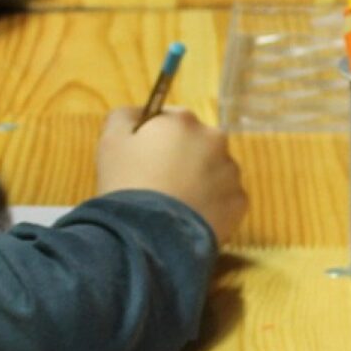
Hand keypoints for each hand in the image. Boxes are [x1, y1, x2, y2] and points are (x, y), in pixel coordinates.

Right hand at [96, 107, 247, 241]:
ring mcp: (231, 172)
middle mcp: (215, 140)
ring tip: (175, 205)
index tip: (144, 159)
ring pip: (213, 172)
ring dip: (199, 182)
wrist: (149, 237)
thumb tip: (138, 114)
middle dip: (182, 159)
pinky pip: (224, 199)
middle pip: (196, 145)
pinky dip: (210, 206)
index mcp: (184, 121)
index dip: (155, 139)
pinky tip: (189, 218)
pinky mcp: (240, 203)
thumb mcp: (110, 141)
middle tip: (159, 184)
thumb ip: (124, 116)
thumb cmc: (126, 184)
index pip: (170, 119)